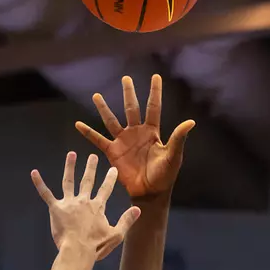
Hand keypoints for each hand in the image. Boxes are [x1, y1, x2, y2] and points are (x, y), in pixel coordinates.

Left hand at [30, 152, 140, 260]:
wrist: (77, 251)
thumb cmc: (96, 246)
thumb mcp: (116, 235)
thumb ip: (127, 220)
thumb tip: (138, 210)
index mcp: (97, 207)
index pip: (106, 189)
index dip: (110, 178)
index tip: (113, 169)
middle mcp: (84, 201)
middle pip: (88, 181)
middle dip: (91, 168)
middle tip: (92, 157)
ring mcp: (69, 203)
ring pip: (69, 181)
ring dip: (70, 167)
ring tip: (71, 155)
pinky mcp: (56, 209)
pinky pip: (46, 194)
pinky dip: (40, 183)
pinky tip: (34, 173)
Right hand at [75, 74, 193, 200]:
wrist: (150, 192)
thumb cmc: (164, 175)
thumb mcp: (173, 156)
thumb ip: (178, 138)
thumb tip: (191, 121)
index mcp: (152, 131)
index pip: (153, 107)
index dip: (155, 92)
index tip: (156, 76)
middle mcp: (136, 132)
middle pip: (132, 108)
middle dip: (129, 93)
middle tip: (126, 78)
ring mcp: (123, 141)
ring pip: (111, 120)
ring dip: (104, 108)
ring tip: (96, 95)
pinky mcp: (113, 152)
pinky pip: (98, 140)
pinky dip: (88, 132)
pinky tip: (78, 124)